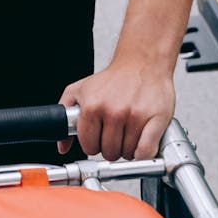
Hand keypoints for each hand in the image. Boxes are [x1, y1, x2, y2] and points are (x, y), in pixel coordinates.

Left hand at [57, 59, 174, 160]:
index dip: (94, 145)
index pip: (89, 146)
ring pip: (128, 154)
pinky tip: (142, 143)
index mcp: (92, 106)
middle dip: (112, 148)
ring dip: (128, 150)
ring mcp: (134, 116)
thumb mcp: (80, 90)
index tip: (98, 139)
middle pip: (109, 153)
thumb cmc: (113, 78)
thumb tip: (62, 145)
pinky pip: (146, 152)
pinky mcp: (155, 119)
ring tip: (128, 133)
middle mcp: (113, 111)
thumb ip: (65, 114)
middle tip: (115, 135)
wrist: (142, 62)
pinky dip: (144, 154)